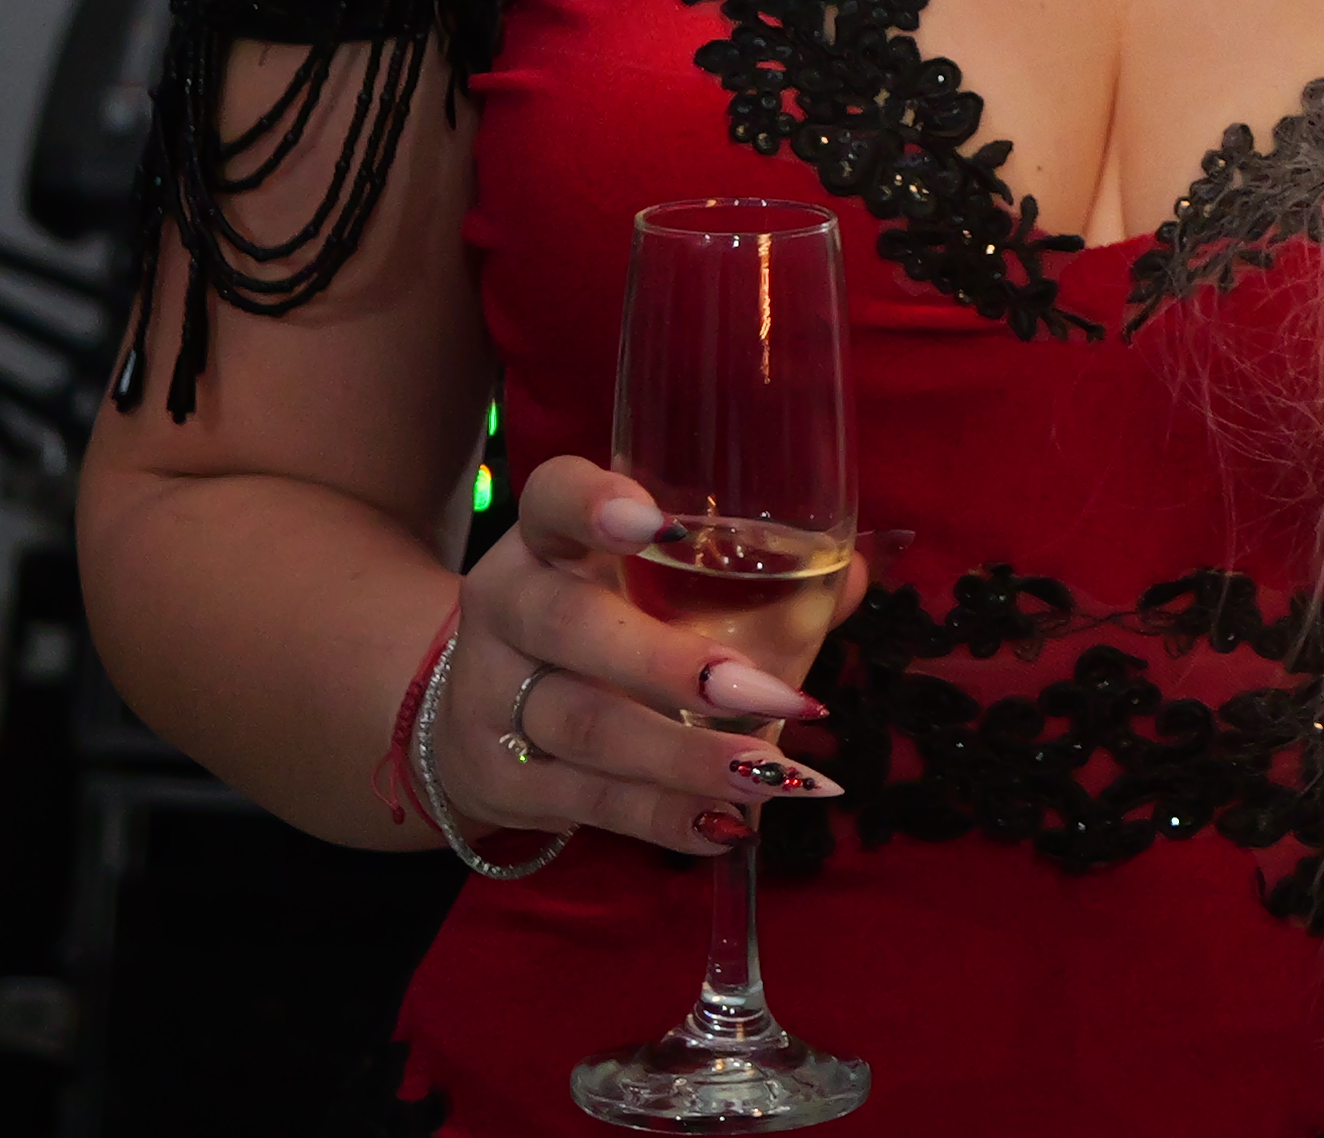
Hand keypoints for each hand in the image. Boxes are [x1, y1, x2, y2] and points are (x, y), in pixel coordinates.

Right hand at [438, 455, 842, 856]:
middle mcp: (506, 608)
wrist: (473, 713)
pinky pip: (586, 801)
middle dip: (670, 662)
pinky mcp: (498, 780)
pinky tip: (727, 826)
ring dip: (685, 757)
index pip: (551, 498)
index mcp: (543, 539)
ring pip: (585, 726)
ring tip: (771, 775)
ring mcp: (491, 698)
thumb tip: (850, 574)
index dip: (594, 504)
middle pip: (569, 625)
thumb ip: (744, 576)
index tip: (657, 522)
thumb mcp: (639, 586)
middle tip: (771, 691)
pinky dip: (661, 818)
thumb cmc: (595, 626)